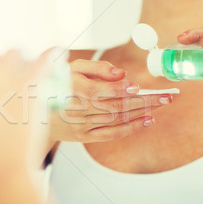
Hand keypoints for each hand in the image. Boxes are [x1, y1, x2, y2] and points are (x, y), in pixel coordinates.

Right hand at [49, 59, 172, 142]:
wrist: (34, 113)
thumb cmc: (56, 84)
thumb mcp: (70, 67)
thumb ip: (96, 67)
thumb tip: (121, 73)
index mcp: (74, 89)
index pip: (102, 91)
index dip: (121, 90)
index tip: (138, 86)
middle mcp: (79, 109)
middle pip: (117, 106)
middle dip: (145, 101)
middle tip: (168, 96)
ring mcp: (82, 125)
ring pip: (117, 119)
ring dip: (142, 112)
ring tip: (162, 104)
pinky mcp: (85, 136)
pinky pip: (111, 134)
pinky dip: (130, 129)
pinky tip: (147, 121)